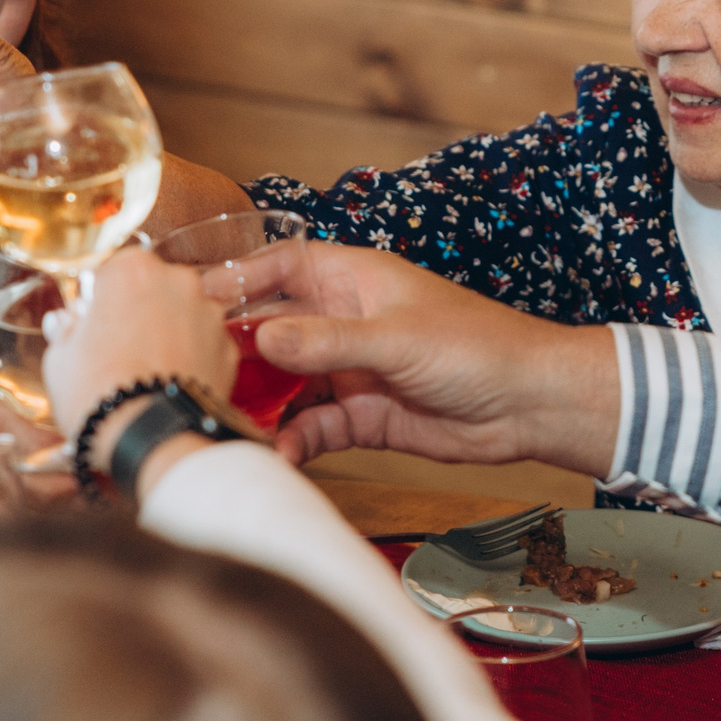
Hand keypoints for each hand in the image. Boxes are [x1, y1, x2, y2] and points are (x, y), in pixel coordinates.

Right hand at [40, 249, 237, 445]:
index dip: (100, 299)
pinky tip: (169, 383)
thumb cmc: (99, 393)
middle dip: (138, 311)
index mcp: (132, 270)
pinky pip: (204, 345)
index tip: (92, 322)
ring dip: (168, 332)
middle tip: (117, 349)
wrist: (151, 438)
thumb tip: (70, 324)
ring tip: (145, 372)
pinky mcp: (229, 348)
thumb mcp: (60, 359)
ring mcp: (209, 313)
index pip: (112, 271)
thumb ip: (67, 329)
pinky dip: (191, 358)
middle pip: (153, 288)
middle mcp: (178, 281)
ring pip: (183, 314)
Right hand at [211, 242, 615, 473]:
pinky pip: (313, 425)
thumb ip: (326, 343)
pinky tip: (276, 453)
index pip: (281, 267)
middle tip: (192, 375)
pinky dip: (292, 439)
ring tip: (223, 423)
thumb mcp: (395, 339)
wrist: (529, 404)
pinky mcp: (362, 415)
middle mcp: (345, 321)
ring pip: (286, 383)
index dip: (236, 279)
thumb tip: (260, 337)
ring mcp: (351, 370)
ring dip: (259, 402)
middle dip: (235, 351)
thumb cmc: (477, 347)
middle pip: (273, 329)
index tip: (191, 299)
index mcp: (354, 279)